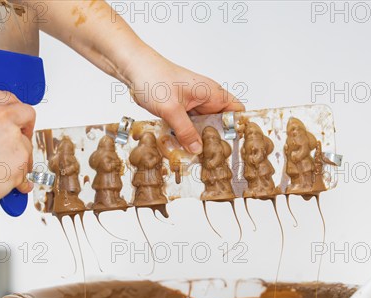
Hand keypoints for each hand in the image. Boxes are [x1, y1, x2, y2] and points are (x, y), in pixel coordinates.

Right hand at [0, 90, 35, 207]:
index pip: (7, 97)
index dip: (13, 108)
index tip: (15, 115)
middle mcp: (1, 117)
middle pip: (27, 113)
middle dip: (27, 125)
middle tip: (21, 136)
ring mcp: (14, 136)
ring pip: (27, 144)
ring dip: (19, 156)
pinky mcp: (23, 155)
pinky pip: (27, 166)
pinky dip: (19, 175)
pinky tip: (3, 177)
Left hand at [126, 52, 244, 153]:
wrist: (133, 67)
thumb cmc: (154, 78)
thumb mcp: (171, 109)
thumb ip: (186, 131)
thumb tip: (198, 149)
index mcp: (212, 93)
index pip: (237, 111)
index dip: (237, 128)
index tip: (231, 145)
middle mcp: (206, 98)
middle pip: (220, 123)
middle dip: (215, 139)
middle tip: (210, 157)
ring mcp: (193, 104)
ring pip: (203, 126)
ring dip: (199, 139)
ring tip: (195, 155)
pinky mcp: (181, 108)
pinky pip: (189, 125)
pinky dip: (186, 135)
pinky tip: (181, 146)